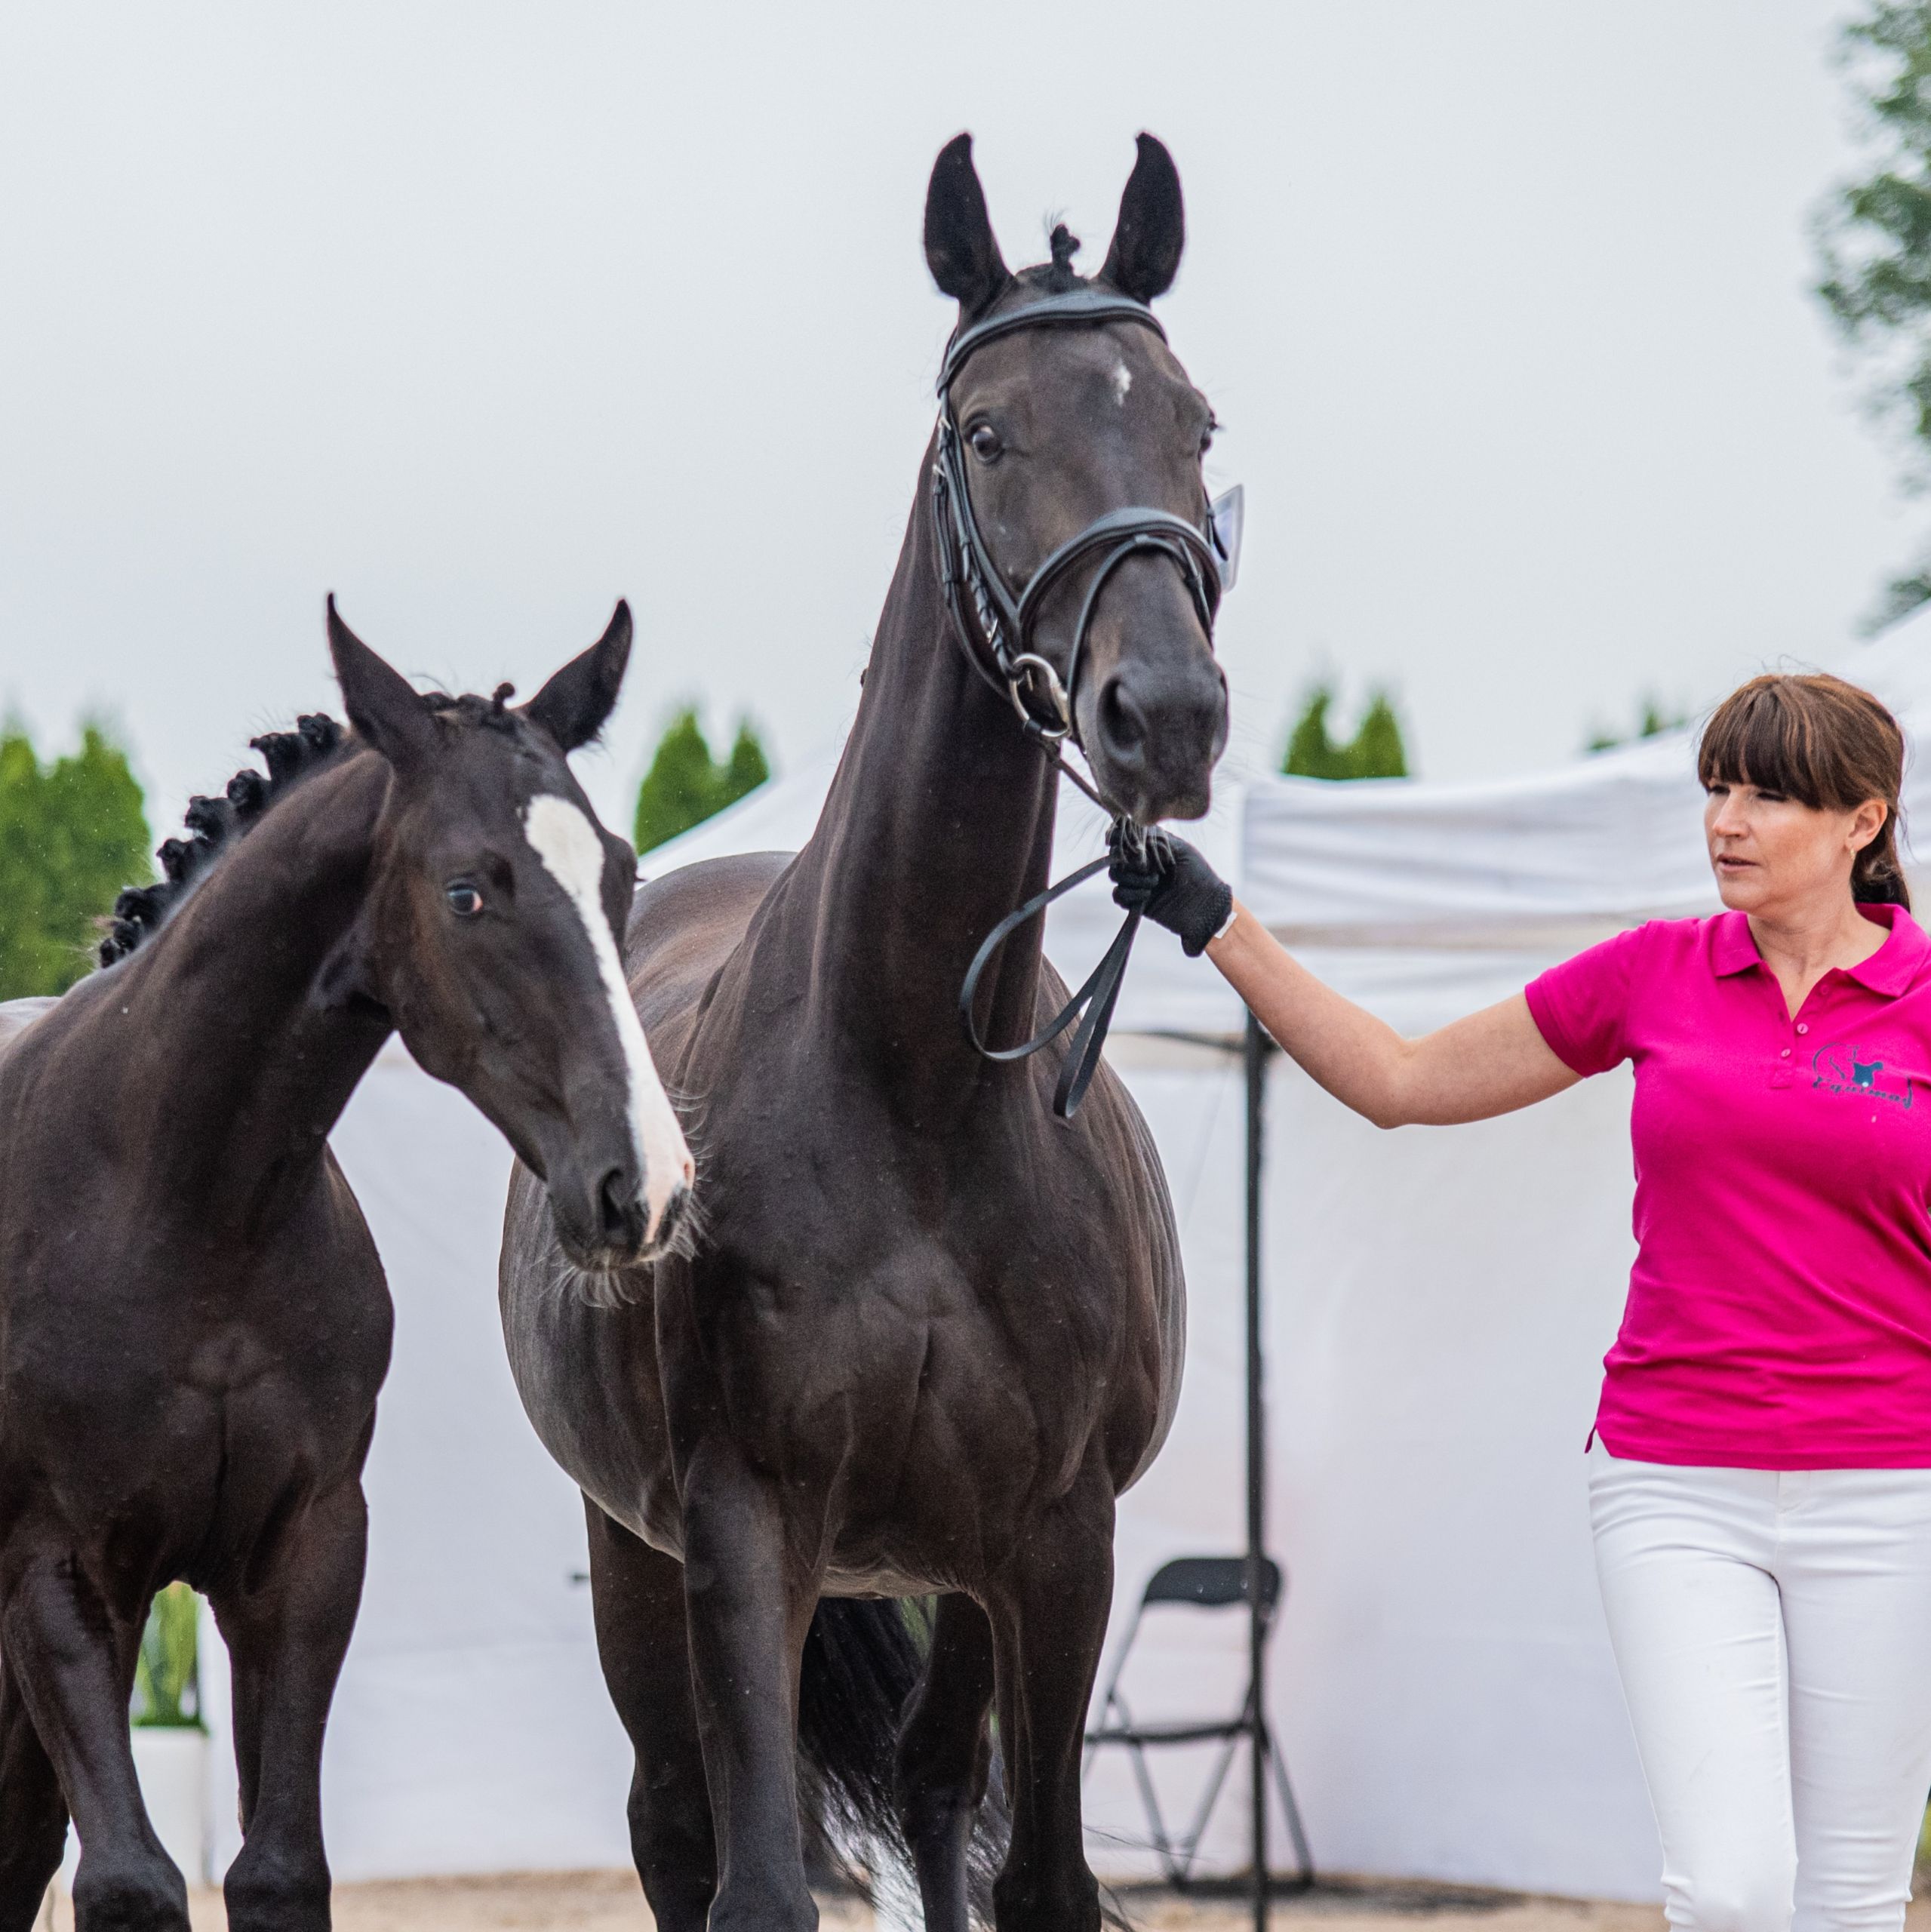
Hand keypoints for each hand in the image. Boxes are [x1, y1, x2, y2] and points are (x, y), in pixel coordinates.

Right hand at [1108, 824, 1233, 956]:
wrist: (1206, 906)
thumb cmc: (1199, 875)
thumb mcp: (1181, 850)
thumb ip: (1157, 839)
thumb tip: (1133, 834)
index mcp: (1152, 849)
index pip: (1125, 839)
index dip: (1116, 837)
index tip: (1113, 839)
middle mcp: (1142, 865)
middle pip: (1116, 857)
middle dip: (1126, 860)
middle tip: (1145, 865)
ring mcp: (1138, 884)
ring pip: (1115, 875)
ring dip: (1131, 877)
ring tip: (1153, 881)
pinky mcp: (1137, 903)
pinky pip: (1118, 896)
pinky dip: (1130, 894)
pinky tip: (1147, 894)